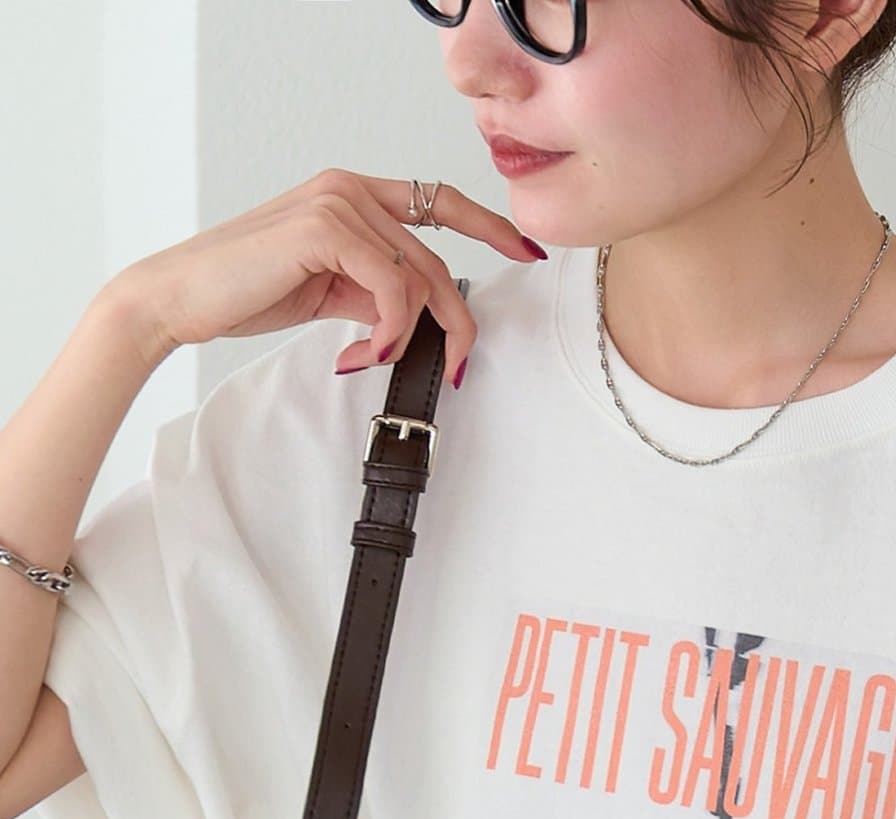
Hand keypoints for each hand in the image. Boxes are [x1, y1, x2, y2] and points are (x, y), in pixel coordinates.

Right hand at [103, 168, 540, 385]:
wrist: (184, 297)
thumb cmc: (249, 292)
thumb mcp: (329, 291)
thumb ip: (375, 290)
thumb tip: (418, 317)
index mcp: (354, 196)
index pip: (440, 203)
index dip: (489, 227)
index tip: (525, 252)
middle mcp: (351, 188)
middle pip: (439, 259)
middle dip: (456, 321)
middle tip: (455, 367)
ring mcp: (339, 202)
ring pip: (420, 277)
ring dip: (409, 335)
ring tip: (370, 359)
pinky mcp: (327, 226)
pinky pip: (394, 287)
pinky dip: (388, 330)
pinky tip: (357, 352)